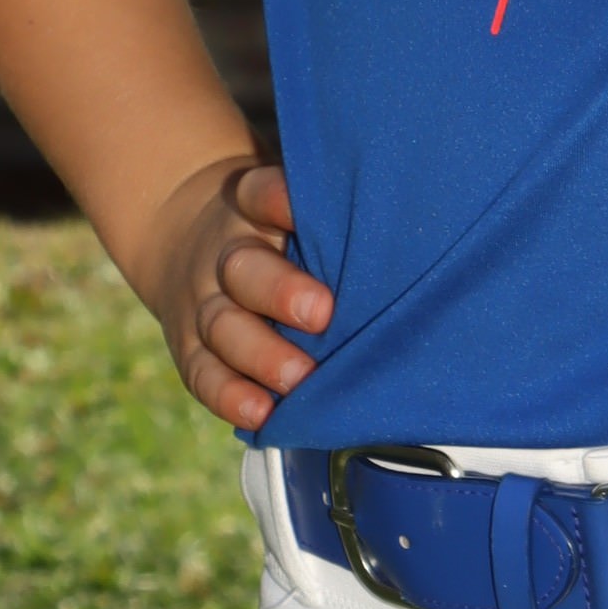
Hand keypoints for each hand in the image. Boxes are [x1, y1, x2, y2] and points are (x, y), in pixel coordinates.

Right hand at [128, 154, 330, 432]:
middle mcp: (226, 254)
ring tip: (298, 378)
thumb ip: (336, 218)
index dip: (280, 201)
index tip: (306, 216)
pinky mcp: (192, 350)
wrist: (198, 246)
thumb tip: (416, 229)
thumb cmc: (282, 232)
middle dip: (279, 292)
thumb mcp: (295, 208)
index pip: (260, 195)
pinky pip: (203, 375)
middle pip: (242, 268)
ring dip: (260, 354)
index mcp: (253, 208)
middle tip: (320, 313)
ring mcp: (204, 305)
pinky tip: (261, 413)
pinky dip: (230, 396)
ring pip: (222, 326)